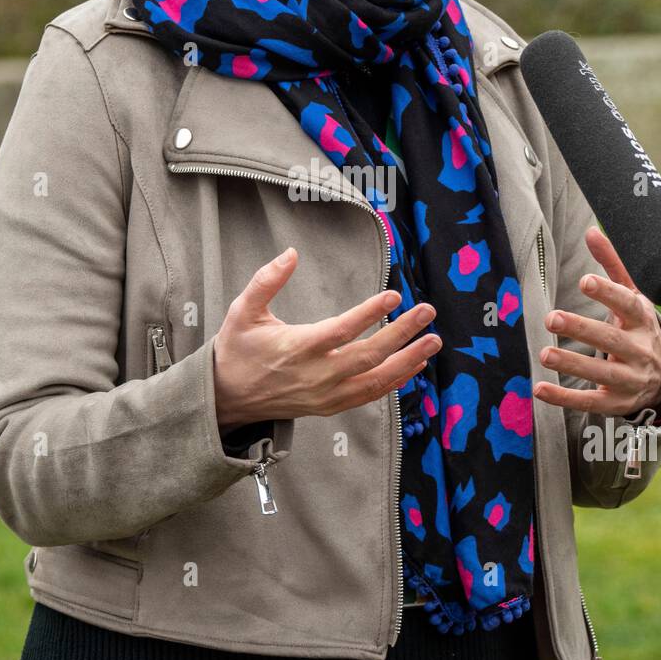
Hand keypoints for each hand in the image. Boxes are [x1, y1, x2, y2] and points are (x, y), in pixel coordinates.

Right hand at [212, 246, 441, 429]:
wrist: (227, 398)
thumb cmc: (238, 350)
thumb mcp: (242, 311)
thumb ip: (266, 281)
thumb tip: (290, 253)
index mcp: (295, 348)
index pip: (340, 330)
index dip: (369, 313)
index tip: (394, 295)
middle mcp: (315, 375)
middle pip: (368, 356)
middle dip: (402, 334)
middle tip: (428, 312)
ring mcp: (325, 395)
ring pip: (375, 380)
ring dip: (408, 360)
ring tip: (433, 340)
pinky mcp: (330, 406)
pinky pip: (369, 395)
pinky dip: (395, 381)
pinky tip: (414, 365)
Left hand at [532, 225, 660, 417]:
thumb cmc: (637, 328)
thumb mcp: (632, 297)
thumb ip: (612, 265)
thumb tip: (591, 231)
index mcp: (643, 321)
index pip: (628, 305)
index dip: (608, 293)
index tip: (585, 280)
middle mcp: (641, 351)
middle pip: (612, 340)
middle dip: (581, 329)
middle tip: (550, 317)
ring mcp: (630, 380)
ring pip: (602, 374)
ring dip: (572, 364)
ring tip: (544, 354)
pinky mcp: (616, 402)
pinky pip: (590, 402)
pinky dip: (564, 398)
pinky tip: (539, 389)